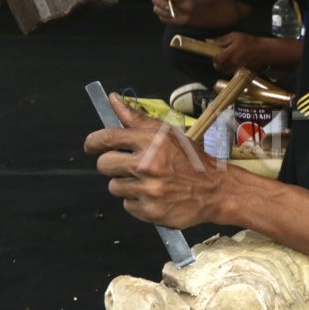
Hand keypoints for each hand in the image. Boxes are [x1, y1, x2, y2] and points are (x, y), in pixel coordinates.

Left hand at [84, 94, 225, 227]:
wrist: (216, 190)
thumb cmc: (192, 160)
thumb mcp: (168, 134)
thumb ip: (136, 118)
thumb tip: (113, 99)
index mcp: (152, 141)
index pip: (107, 138)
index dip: (93, 143)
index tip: (92, 147)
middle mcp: (148, 164)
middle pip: (104, 164)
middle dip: (113, 165)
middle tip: (130, 167)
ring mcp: (148, 189)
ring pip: (114, 186)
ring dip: (127, 185)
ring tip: (149, 182)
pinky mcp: (149, 210)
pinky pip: (127, 205)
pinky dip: (138, 202)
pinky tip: (155, 196)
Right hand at [152, 0, 195, 25]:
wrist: (191, 13)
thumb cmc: (187, 1)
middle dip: (162, 3)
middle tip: (170, 5)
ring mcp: (159, 8)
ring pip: (156, 9)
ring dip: (165, 11)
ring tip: (175, 11)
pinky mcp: (162, 16)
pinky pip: (161, 17)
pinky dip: (168, 17)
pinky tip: (174, 16)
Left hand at [209, 32, 272, 72]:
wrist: (264, 51)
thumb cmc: (249, 42)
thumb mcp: (235, 36)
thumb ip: (221, 40)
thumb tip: (208, 41)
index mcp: (230, 54)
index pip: (216, 59)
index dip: (214, 57)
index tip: (216, 53)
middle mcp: (233, 63)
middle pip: (219, 67)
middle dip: (218, 63)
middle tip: (221, 57)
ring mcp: (238, 69)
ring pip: (225, 72)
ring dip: (224, 67)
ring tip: (227, 61)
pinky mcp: (242, 72)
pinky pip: (232, 73)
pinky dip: (231, 70)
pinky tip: (234, 64)